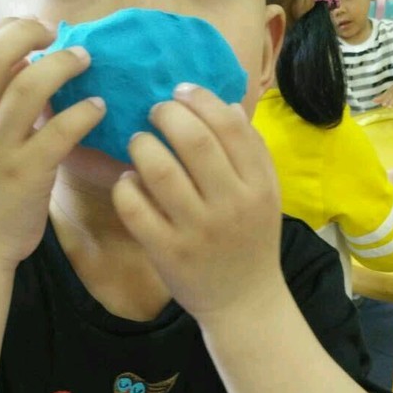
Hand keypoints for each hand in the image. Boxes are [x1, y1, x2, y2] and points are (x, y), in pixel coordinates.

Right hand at [0, 13, 105, 269]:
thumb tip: (14, 59)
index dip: (3, 28)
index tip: (31, 25)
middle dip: (28, 35)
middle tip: (58, 35)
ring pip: (27, 88)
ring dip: (62, 66)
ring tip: (85, 61)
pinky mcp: (26, 175)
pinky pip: (58, 132)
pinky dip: (82, 113)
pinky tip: (98, 108)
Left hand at [111, 84, 283, 323]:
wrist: (243, 301)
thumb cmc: (252, 239)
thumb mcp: (266, 194)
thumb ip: (252, 151)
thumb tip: (226, 104)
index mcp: (258, 185)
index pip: (229, 126)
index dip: (200, 99)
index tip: (180, 92)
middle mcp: (230, 205)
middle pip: (193, 141)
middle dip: (166, 115)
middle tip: (155, 113)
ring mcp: (197, 230)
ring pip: (159, 170)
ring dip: (142, 145)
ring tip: (140, 143)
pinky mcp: (167, 252)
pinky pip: (135, 207)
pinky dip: (126, 185)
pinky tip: (128, 181)